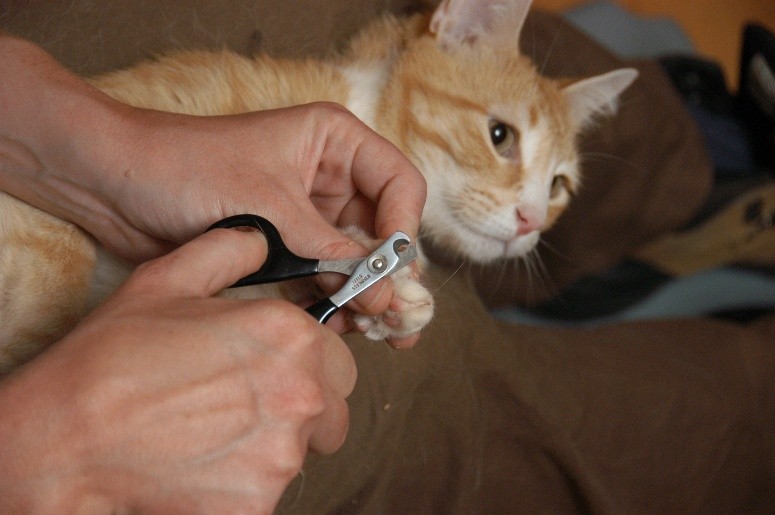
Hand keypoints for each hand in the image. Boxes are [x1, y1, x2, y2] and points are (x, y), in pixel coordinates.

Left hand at [0, 36, 426, 342]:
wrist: (116, 184)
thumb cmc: (186, 167)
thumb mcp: (267, 206)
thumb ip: (328, 251)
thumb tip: (383, 293)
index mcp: (334, 143)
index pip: (398, 185)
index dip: (404, 230)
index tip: (394, 274)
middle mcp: (329, 179)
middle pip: (384, 230)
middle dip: (390, 275)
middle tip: (398, 320)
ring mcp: (307, 217)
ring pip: (358, 261)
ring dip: (367, 295)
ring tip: (374, 333)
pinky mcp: (285, 250)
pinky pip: (324, 279)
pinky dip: (334, 304)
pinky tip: (339, 329)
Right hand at [0, 228, 355, 512]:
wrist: (66, 438)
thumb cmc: (114, 358)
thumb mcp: (168, 280)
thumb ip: (230, 251)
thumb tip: (262, 240)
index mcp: (292, 336)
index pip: (338, 357)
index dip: (306, 363)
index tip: (271, 369)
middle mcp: (302, 393)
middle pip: (333, 407)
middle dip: (302, 404)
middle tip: (246, 404)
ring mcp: (284, 454)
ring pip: (305, 451)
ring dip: (273, 444)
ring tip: (214, 432)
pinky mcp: (259, 502)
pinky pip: (271, 491)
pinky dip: (245, 483)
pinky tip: (204, 464)